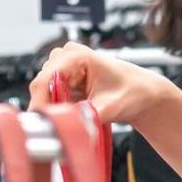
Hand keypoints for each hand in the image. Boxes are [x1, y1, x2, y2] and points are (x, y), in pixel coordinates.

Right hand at [28, 41, 175, 125]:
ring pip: (43, 91)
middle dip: (48, 107)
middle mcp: (66, 55)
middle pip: (40, 85)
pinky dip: (58, 106)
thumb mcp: (110, 108)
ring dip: (54, 106)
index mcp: (77, 55)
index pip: (44, 80)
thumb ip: (86, 116)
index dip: (40, 104)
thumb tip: (67, 126)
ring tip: (74, 115)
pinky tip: (74, 110)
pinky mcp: (63, 76)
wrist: (141, 93)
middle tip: (60, 126)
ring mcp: (63, 64)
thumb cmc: (132, 92)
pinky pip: (50, 95)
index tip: (44, 124)